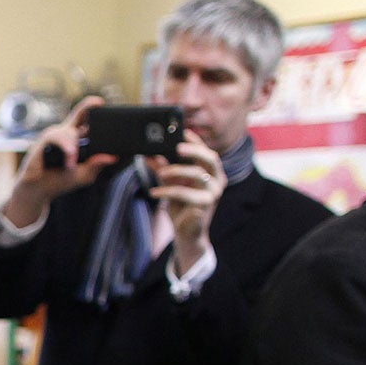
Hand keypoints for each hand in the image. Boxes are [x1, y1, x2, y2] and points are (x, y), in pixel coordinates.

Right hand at [1, 96, 117, 229]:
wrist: (37, 191)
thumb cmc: (58, 181)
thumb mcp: (83, 175)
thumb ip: (96, 165)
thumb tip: (112, 157)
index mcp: (73, 138)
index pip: (83, 117)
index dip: (91, 107)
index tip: (101, 102)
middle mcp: (63, 133)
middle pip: (77, 114)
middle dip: (88, 110)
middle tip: (99, 111)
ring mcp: (52, 136)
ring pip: (68, 131)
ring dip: (73, 146)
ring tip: (72, 163)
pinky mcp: (42, 142)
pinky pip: (55, 138)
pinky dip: (64, 148)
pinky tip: (69, 157)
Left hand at [148, 132, 225, 274]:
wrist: (186, 234)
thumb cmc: (181, 207)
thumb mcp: (170, 184)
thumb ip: (162, 169)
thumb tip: (148, 154)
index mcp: (212, 172)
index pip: (206, 151)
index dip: (196, 141)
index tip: (182, 131)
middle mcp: (217, 180)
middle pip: (210, 158)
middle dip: (194, 150)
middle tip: (177, 147)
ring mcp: (213, 193)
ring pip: (197, 175)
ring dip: (177, 171)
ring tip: (161, 173)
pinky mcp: (205, 206)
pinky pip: (185, 194)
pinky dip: (168, 191)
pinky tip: (154, 191)